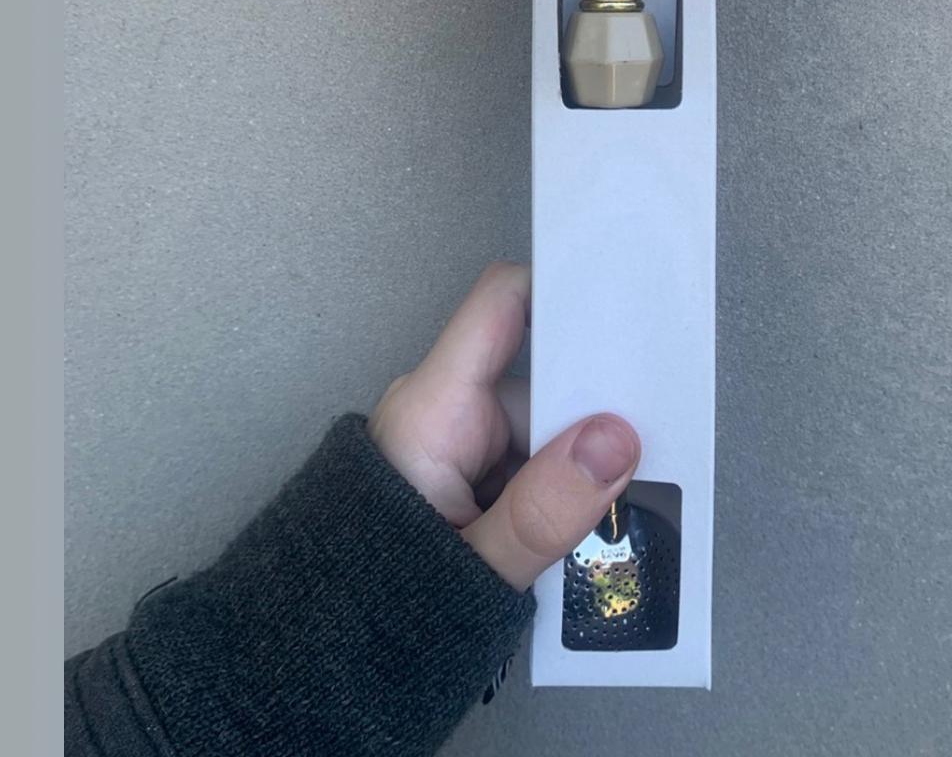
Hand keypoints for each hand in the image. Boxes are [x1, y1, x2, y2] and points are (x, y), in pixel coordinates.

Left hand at [367, 262, 639, 590]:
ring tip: (590, 524)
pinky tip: (564, 535)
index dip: (563, 290)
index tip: (628, 306)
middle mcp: (442, 409)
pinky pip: (526, 460)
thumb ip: (545, 509)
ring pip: (544, 429)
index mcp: (434, 408)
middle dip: (589, 424)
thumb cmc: (370, 608)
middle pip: (543, 381)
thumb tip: (613, 440)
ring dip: (572, 472)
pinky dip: (551, 492)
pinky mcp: (461, 471)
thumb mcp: (474, 568)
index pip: (503, 304)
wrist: (316, 660)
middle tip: (635, 466)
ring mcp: (453, 440)